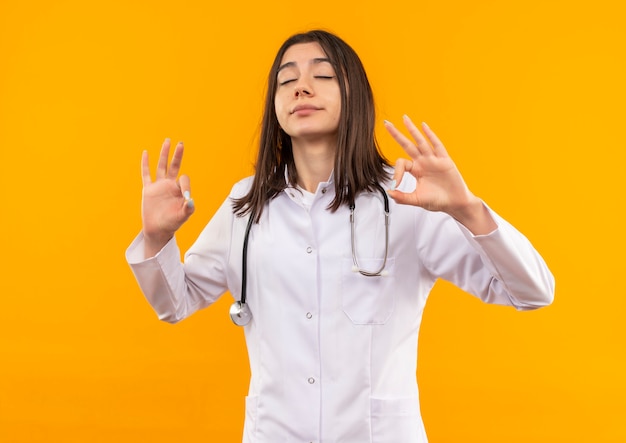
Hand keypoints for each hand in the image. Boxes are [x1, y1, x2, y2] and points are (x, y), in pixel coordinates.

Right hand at [141, 138, 194, 255]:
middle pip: (174, 166)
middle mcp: (170, 185)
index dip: (185, 184)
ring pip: (161, 166)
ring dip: (164, 154)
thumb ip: (188, 208)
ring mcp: (159, 186)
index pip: (184, 179)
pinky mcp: (148, 189)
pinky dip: (145, 163)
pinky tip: (146, 152)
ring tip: (167, 141)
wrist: (158, 230)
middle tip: (180, 143)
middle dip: (177, 155)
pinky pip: (146, 174)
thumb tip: (191, 199)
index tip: (186, 195)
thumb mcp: (182, 217)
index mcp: (180, 190)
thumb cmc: (172, 224)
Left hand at [385, 115, 495, 233]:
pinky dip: (431, 136)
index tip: (395, 184)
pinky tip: (424, 127)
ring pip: (420, 142)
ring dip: (412, 130)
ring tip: (404, 118)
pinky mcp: (445, 160)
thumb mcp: (417, 200)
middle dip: (397, 134)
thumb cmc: (438, 201)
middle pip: (407, 145)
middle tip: (386, 124)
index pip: (402, 163)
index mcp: (416, 170)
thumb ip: (403, 197)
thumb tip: (389, 192)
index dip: (396, 172)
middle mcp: (423, 162)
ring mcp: (433, 159)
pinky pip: (437, 145)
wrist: (455, 203)